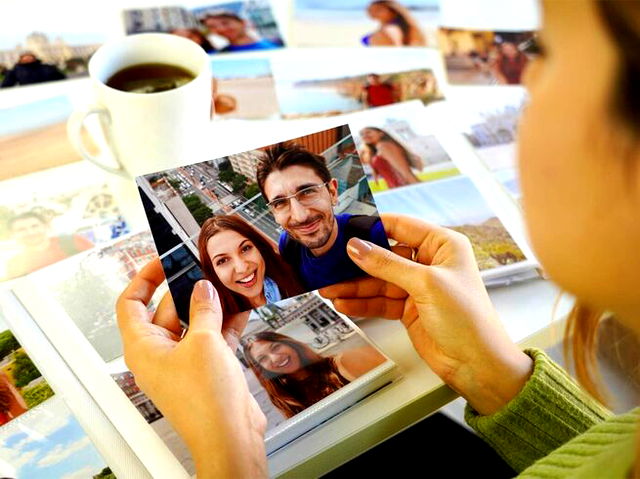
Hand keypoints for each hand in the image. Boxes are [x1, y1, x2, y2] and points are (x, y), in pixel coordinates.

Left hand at [116, 259, 266, 477]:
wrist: (230, 436)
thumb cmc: (205, 402)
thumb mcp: (204, 343)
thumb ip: (204, 309)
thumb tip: (202, 289)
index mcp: (143, 348)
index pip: (131, 303)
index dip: (144, 278)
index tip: (162, 261)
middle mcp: (159, 354)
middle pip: (166, 310)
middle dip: (187, 290)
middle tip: (205, 271)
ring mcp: (183, 362)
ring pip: (193, 323)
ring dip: (209, 306)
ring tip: (225, 286)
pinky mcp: (206, 368)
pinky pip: (211, 338)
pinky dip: (224, 323)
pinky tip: (240, 308)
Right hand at [320, 214, 532, 414]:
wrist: (476, 364)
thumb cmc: (468, 319)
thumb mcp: (426, 284)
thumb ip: (387, 264)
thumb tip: (357, 247)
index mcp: (443, 245)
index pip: (401, 226)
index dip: (371, 226)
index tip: (344, 229)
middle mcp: (430, 262)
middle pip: (384, 255)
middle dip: (357, 263)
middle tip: (329, 265)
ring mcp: (418, 287)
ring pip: (378, 281)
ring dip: (354, 286)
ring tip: (329, 289)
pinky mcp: (409, 309)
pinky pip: (379, 300)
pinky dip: (362, 303)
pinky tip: (344, 303)